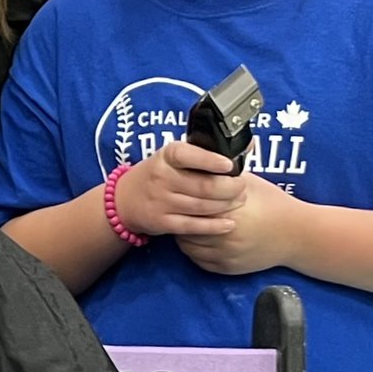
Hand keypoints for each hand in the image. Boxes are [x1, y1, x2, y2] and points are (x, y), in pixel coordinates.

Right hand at [114, 139, 244, 239]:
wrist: (125, 199)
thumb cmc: (159, 174)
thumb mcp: (174, 156)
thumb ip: (206, 152)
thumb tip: (247, 145)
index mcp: (167, 156)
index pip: (189, 155)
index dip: (211, 161)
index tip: (229, 165)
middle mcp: (162, 177)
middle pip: (203, 185)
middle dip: (229, 188)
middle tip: (242, 188)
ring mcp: (161, 201)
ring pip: (201, 206)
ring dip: (225, 205)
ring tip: (238, 201)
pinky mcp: (162, 221)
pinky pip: (193, 226)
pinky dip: (213, 226)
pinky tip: (228, 223)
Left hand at [173, 174, 301, 276]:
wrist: (296, 234)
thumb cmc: (273, 204)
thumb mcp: (248, 183)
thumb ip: (223, 177)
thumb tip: (200, 163)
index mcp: (228, 209)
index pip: (190, 204)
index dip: (183, 198)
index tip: (180, 193)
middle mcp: (224, 233)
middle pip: (185, 226)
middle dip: (181, 217)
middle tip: (180, 210)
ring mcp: (224, 253)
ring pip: (187, 245)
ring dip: (185, 235)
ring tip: (189, 223)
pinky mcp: (226, 268)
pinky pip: (198, 261)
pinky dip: (194, 251)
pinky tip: (199, 239)